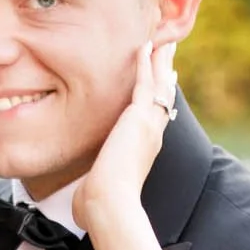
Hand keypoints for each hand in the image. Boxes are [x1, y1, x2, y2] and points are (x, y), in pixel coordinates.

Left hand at [72, 38, 178, 232]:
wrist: (110, 205)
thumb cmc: (100, 207)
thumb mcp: (97, 191)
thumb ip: (93, 191)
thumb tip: (81, 207)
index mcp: (144, 151)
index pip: (155, 118)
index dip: (159, 100)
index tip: (163, 85)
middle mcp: (152, 135)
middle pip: (163, 97)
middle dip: (165, 74)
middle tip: (168, 54)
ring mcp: (148, 125)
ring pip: (158, 85)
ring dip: (160, 62)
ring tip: (162, 42)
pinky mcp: (138, 117)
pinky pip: (145, 83)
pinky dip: (146, 63)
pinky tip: (145, 46)